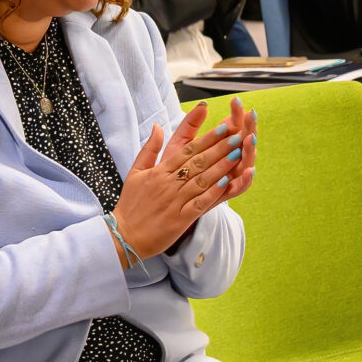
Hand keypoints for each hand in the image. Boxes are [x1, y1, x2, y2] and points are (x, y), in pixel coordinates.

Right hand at [110, 102, 256, 261]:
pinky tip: (226, 183)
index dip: (206, 139)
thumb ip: (149, 149)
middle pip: (197, 162)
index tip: (222, 128)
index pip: (187, 151)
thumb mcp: (135, 172)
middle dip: (219, 148)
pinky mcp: (179, 219)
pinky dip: (213, 193)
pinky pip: (199, 203)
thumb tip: (157, 126)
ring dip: (221, 167)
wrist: (124, 235)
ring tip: (237, 155)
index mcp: (159, 172)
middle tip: (236, 136)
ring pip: (201, 180)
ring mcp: (175, 201)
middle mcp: (168, 184)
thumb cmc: (131, 204)